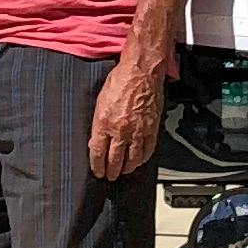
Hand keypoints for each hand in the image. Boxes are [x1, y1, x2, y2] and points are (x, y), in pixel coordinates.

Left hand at [85, 49, 167, 183]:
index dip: (97, 166)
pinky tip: (139, 160)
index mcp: (103, 123)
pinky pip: (147, 150)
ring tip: (123, 170)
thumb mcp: (100, 102)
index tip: (98, 172)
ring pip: (132, 159)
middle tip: (110, 176)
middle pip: (114, 160)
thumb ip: (98, 124)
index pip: (97, 153)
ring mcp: (137, 131)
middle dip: (111, 172)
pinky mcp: (151, 129)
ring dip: (127, 168)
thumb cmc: (120, 81)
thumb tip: (96, 140)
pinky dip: (142, 159)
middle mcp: (120, 130)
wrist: (141, 71)